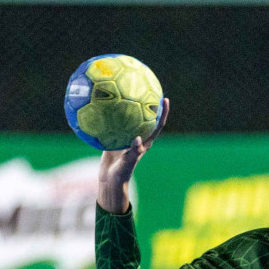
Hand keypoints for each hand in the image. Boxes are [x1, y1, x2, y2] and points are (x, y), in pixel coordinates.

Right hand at [97, 96, 168, 213]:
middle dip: (147, 103)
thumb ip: (133, 151)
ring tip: (125, 90)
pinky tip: (104, 104)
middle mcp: (138, 137)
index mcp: (145, 142)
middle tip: (147, 88)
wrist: (110, 180)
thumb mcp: (128, 163)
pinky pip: (114, 123)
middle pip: (145, 117)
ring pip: (129, 118)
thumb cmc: (122, 173)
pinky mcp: (115, 137)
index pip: (157, 125)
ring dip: (128, 106)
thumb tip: (137, 139)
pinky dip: (110, 115)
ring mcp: (126, 136)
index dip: (162, 112)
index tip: (165, 99)